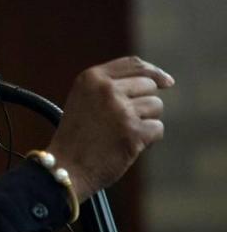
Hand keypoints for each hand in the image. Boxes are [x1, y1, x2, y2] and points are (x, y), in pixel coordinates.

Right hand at [46, 56, 173, 201]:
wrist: (64, 167)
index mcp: (91, 78)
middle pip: (149, 86)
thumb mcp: (85, 100)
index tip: (167, 82)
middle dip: (144, 103)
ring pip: (156, 107)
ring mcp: (120, 110)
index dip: (154, 72)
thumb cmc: (77, 136)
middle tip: (124, 122)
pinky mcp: (133, 131)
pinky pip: (157, 129)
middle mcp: (106, 89)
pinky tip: (127, 146)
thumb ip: (112, 85)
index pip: (133, 64)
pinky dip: (148, 140)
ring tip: (121, 134)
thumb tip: (163, 80)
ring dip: (145, 122)